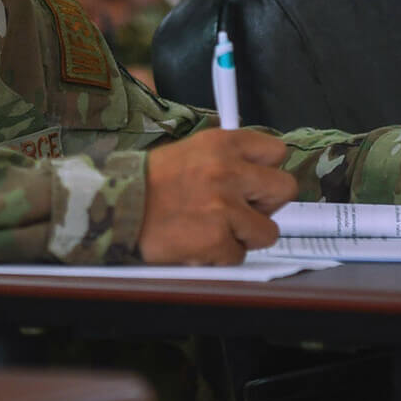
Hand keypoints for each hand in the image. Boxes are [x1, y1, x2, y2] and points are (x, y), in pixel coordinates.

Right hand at [139, 128, 296, 264]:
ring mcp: (224, 207)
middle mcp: (227, 171)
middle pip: (285, 188)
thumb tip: (258, 174)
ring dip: (244, 236)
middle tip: (243, 210)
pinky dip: (220, 256)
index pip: (275, 151)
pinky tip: (199, 242)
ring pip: (268, 231)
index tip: (256, 182)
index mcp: (221, 144)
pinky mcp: (217, 239)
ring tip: (214, 230)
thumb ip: (226, 159)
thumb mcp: (190, 152)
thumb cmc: (149, 183)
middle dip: (268, 204)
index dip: (267, 170)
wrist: (115, 207)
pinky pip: (238, 256)